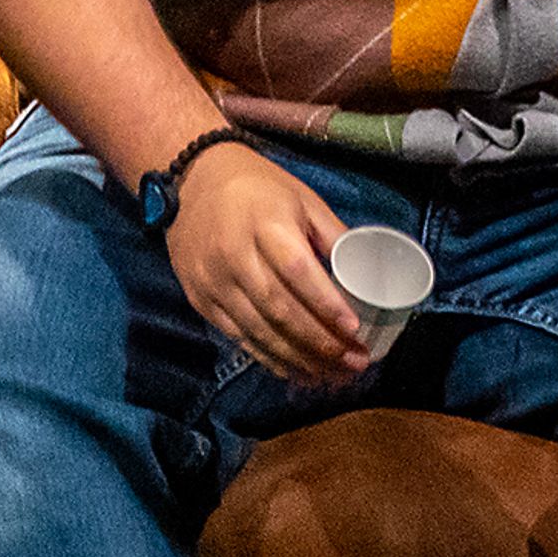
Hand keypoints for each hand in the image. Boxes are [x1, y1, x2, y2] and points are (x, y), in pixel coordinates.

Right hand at [163, 144, 367, 386]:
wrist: (191, 179)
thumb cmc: (258, 187)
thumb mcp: (302, 198)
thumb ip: (332, 236)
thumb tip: (366, 272)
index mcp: (267, 225)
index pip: (298, 272)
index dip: (325, 304)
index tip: (354, 329)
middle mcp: (236, 258)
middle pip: (280, 310)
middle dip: (320, 343)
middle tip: (354, 363)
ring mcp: (214, 283)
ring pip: (259, 331)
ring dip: (298, 359)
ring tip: (332, 376)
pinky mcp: (201, 301)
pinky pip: (238, 337)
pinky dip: (268, 358)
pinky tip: (295, 371)